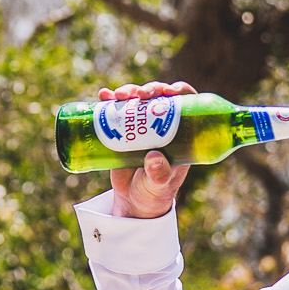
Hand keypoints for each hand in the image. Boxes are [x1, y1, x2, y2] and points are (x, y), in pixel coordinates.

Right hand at [98, 80, 194, 219]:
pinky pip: (116, 110)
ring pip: (137, 99)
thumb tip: (154, 157)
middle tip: (140, 94)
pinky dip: (109, 99)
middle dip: (150, 88)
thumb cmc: (154, 192)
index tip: (171, 91)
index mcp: (179, 134)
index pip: (185, 104)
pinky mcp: (122, 130)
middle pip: (159, 97)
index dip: (180, 91)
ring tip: (118, 95)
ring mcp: (141, 126)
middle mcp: (161, 125)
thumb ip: (159, 174)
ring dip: (129, 90)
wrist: (133, 201)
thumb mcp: (159, 185)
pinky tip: (103, 95)